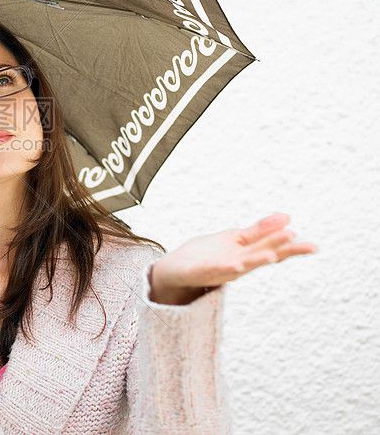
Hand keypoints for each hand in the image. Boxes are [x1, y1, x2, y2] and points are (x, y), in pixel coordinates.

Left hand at [150, 213, 317, 304]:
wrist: (175, 270)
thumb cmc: (206, 254)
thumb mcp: (236, 238)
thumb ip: (260, 231)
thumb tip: (287, 218)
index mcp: (247, 254)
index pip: (272, 249)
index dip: (291, 249)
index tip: (314, 247)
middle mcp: (238, 263)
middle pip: (261, 256)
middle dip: (278, 249)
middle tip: (296, 241)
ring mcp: (220, 269)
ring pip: (242, 264)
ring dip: (256, 259)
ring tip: (272, 255)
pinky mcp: (201, 271)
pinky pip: (215, 269)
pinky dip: (227, 266)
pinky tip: (236, 262)